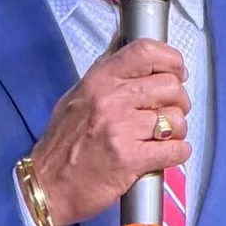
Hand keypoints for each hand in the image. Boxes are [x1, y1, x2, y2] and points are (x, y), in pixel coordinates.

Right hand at [28, 38, 191, 225]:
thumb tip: (124, 40)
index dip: (171, 59)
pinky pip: (175, 149)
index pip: (146, 52)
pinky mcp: (130, 159)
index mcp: (100, 80)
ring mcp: (122, 129)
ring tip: (164, 136)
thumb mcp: (77, 94)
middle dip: (178, 101)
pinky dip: (178, 152)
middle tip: (169, 111)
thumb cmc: (62, 142)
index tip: (177, 71)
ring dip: (177, 130)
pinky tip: (166, 153)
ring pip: (176, 119)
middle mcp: (112, 99)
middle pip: (170, 86)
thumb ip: (105, 68)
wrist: (47, 185)